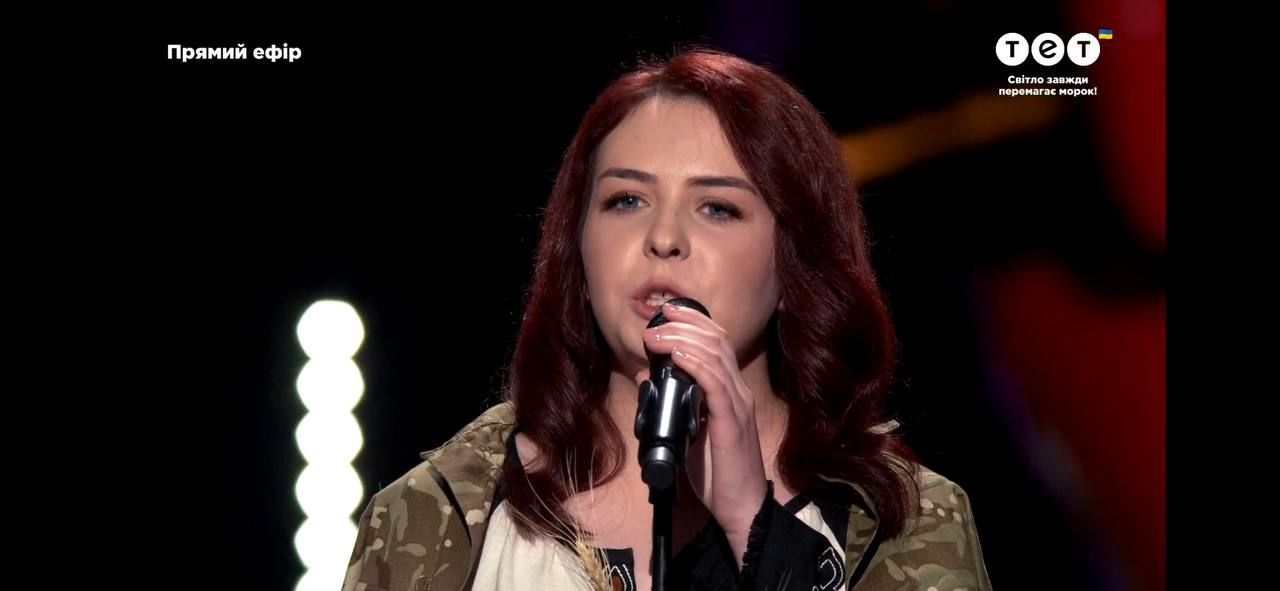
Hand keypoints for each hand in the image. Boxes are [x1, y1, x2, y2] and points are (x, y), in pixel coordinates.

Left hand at [635, 302, 768, 563]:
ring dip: (682, 340)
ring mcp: (738, 404)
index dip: (694, 322)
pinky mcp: (732, 421)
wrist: (740, 506)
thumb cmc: (716, 472)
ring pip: (715, 356)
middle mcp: (738, 391)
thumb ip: (673, 404)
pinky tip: (678, 356)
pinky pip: (715, 383)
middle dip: (684, 324)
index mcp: (730, 390)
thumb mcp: (689, 431)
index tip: (666, 313)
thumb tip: (648, 378)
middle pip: (716, 341)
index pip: (717, 343)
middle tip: (656, 321)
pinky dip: (695, 364)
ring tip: (657, 336)